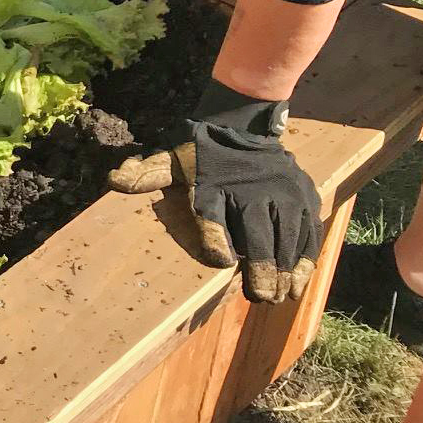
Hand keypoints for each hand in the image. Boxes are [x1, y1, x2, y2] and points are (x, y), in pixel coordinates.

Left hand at [109, 96, 320, 303]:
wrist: (244, 126)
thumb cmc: (203, 154)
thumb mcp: (171, 161)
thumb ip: (146, 175)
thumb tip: (113, 180)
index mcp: (215, 187)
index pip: (212, 218)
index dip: (215, 242)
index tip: (221, 262)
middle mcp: (252, 192)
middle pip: (258, 236)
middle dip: (261, 270)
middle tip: (260, 296)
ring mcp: (283, 194)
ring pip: (287, 238)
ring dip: (287, 271)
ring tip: (280, 296)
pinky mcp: (304, 197)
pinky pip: (309, 232)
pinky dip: (307, 259)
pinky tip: (300, 282)